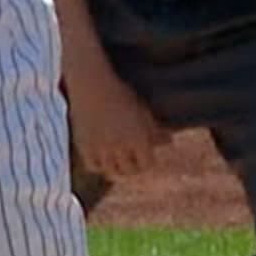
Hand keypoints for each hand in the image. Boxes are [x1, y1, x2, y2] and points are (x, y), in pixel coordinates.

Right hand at [67, 60, 170, 178]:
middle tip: (132, 163)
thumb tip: (170, 142)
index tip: (145, 158)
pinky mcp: (85, 146)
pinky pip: (93, 166)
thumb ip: (155, 129)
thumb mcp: (141, 110)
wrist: (91, 84)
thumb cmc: (120, 95)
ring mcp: (101, 147)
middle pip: (129, 170)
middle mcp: (120, 145)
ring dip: (117, 169)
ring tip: (118, 163)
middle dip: (133, 167)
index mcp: (138, 137)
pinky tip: (103, 159)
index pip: (147, 164)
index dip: (147, 162)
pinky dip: (99, 166)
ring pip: (112, 171)